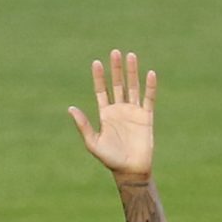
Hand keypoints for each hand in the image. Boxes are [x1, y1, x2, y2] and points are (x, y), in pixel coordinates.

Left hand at [70, 49, 155, 181]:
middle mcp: (119, 110)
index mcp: (105, 114)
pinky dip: (150, 87)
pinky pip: (149, 99)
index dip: (99, 77)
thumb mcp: (92, 142)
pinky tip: (149, 73)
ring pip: (133, 87)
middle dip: (116, 69)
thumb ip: (83, 125)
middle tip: (115, 52)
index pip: (101, 90)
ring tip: (131, 55)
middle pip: (117, 84)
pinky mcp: (147, 117)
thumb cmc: (109, 158)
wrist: (129, 170)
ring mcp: (133, 112)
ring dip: (132, 72)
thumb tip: (71, 108)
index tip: (96, 62)